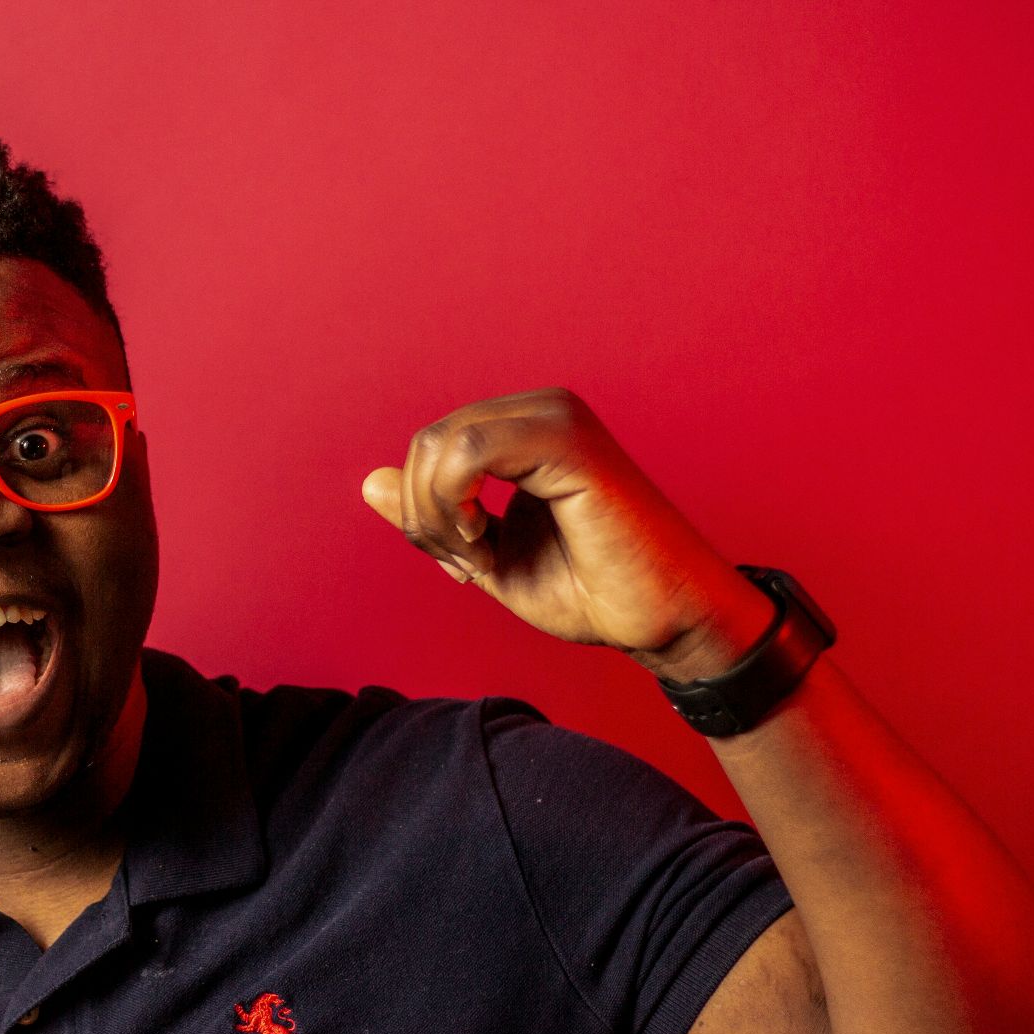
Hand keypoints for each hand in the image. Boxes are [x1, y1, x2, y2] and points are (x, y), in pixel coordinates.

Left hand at [361, 387, 773, 681]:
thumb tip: (370, 483)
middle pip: (429, 440)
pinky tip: (485, 542)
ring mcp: (558, 419)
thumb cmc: (589, 590)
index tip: (460, 560)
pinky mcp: (570, 443)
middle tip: (464, 563)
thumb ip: (433, 515)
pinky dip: (457, 504)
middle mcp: (543, 411)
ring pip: (442, 442)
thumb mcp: (484, 554)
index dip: (422, 507)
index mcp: (525, 431)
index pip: (432, 444)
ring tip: (477, 556)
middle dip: (424, 513)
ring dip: (438, 513)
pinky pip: (471, 449)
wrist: (662, 622)